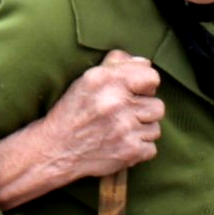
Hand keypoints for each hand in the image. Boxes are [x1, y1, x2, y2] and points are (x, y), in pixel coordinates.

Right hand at [0, 50, 163, 208]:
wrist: (56, 148)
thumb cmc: (73, 111)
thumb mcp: (88, 79)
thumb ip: (117, 64)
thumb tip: (144, 62)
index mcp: (107, 80)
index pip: (152, 77)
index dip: (146, 86)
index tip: (135, 92)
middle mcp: (117, 103)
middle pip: (157, 105)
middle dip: (143, 110)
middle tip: (125, 114)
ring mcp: (125, 129)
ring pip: (156, 128)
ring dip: (142, 130)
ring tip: (122, 130)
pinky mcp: (129, 152)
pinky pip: (151, 148)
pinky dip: (139, 149)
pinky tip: (121, 144)